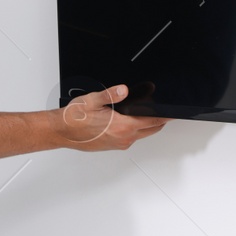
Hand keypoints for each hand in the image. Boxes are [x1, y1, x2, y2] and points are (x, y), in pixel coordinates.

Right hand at [50, 84, 168, 151]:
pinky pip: (130, 137)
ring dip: (146, 124)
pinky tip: (128, 119)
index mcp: (122, 127)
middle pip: (151, 130)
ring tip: (146, 111)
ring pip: (141, 134)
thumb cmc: (74, 118)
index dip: (166, 116)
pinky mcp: (113, 146)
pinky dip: (135, 129)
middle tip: (164, 110)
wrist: (61, 131)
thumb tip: (124, 89)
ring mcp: (118, 144)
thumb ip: (111, 94)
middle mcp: (123, 138)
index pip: (153, 121)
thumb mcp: (93, 99)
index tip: (174, 113)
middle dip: (159, 120)